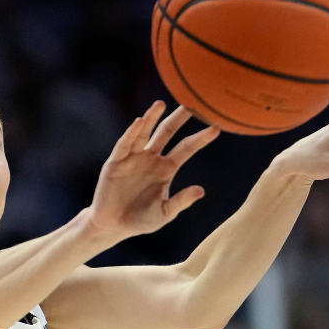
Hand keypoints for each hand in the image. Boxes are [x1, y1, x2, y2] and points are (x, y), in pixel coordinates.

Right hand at [86, 102, 218, 239]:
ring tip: (161, 104)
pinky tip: (139, 122)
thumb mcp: (164, 213)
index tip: (215, 128)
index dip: (200, 138)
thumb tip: (201, 190)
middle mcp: (151, 158)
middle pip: (167, 132)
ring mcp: (134, 158)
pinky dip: (131, 133)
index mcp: (166, 169)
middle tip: (191, 102)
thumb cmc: (140, 221)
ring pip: (145, 132)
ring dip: (152, 118)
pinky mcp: (116, 162)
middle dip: (178, 118)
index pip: (186, 148)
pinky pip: (125, 144)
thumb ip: (181, 201)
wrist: (113, 226)